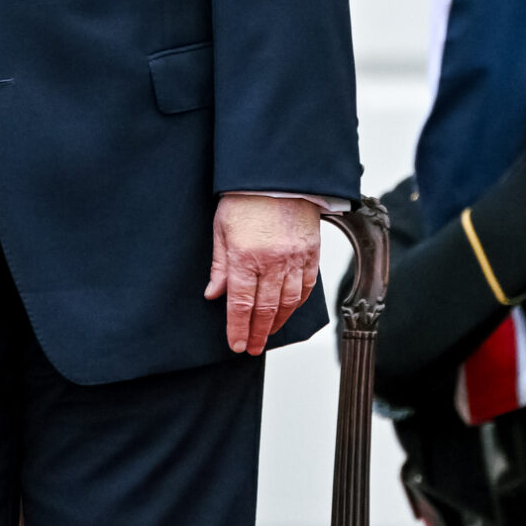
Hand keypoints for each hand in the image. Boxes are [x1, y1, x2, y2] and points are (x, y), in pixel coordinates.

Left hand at [205, 194, 321, 355]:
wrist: (278, 176)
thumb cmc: (245, 200)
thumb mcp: (221, 229)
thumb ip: (219, 265)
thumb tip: (213, 294)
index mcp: (245, 257)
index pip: (240, 303)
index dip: (238, 328)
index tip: (236, 345)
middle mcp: (272, 262)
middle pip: (265, 309)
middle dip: (257, 332)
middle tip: (251, 348)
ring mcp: (294, 259)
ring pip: (288, 303)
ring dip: (278, 323)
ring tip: (267, 335)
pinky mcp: (311, 254)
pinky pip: (306, 287)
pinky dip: (297, 304)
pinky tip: (289, 312)